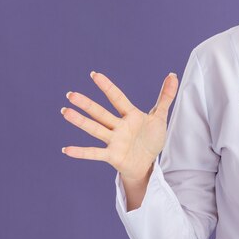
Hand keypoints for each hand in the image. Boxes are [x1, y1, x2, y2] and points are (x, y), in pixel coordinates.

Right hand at [61, 71, 178, 180]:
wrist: (148, 164)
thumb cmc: (151, 139)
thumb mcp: (160, 117)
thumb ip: (165, 97)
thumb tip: (173, 75)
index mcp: (130, 115)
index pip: (117, 98)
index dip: (107, 87)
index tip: (94, 74)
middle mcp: (119, 126)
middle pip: (101, 113)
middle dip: (86, 104)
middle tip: (71, 94)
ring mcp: (114, 141)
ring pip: (95, 129)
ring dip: (80, 121)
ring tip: (66, 112)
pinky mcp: (112, 156)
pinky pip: (95, 153)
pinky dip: (81, 152)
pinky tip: (66, 149)